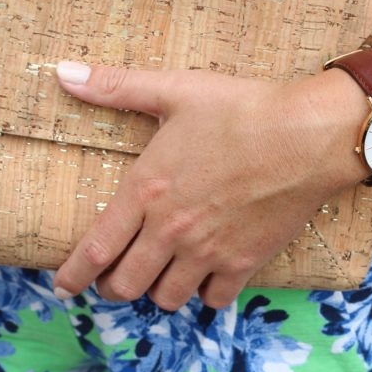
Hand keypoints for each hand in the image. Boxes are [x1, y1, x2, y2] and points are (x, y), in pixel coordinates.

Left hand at [52, 61, 364, 309]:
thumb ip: (115, 86)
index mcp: (147, 191)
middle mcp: (171, 230)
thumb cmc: (242, 109)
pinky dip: (204, 295)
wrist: (309, 135)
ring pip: (166, 299)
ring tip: (159, 276)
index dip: (73, 275)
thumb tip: (62, 71)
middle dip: (111, 288)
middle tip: (113, 279)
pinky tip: (204, 277)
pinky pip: (214, 300)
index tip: (61, 287)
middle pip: (125, 285)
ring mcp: (208, 251)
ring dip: (156, 291)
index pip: (95, 249)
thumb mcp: (175, 90)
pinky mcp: (244, 262)